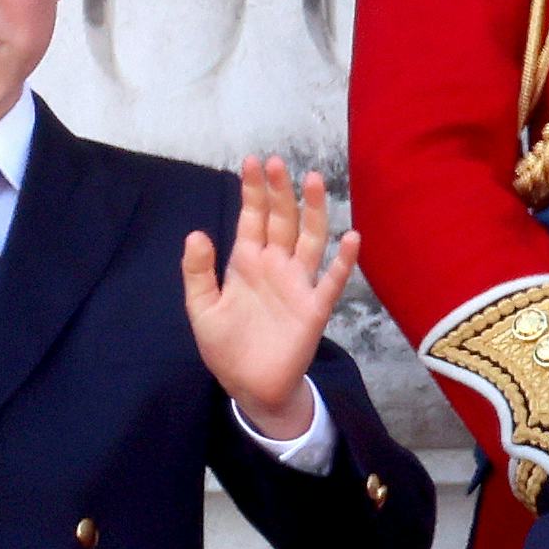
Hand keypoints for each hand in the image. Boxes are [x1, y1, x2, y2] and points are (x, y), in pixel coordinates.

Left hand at [182, 157, 359, 438]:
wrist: (250, 387)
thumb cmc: (227, 346)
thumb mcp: (202, 309)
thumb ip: (199, 272)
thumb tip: (196, 233)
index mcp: (246, 262)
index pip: (252, 218)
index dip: (253, 191)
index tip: (252, 162)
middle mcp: (275, 266)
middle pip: (282, 220)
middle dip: (280, 191)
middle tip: (277, 162)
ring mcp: (297, 284)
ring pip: (309, 239)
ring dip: (313, 211)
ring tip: (313, 181)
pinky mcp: (314, 309)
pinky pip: (332, 281)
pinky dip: (344, 261)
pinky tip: (352, 239)